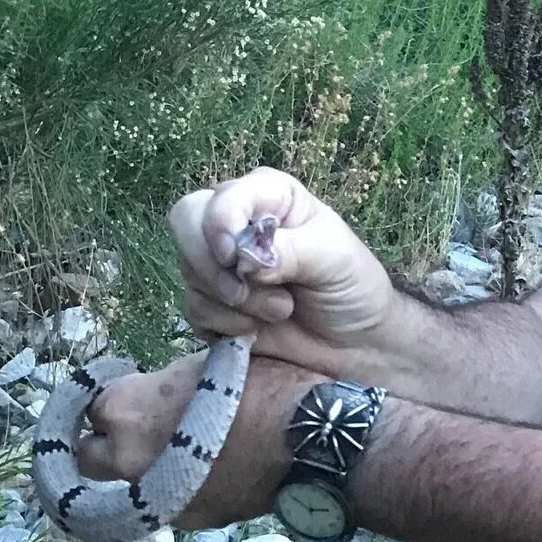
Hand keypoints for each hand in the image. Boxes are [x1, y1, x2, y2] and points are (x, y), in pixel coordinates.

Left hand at [76, 351, 322, 528]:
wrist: (310, 441)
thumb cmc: (265, 386)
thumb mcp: (210, 363)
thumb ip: (169, 385)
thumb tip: (160, 396)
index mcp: (128, 408)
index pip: (93, 403)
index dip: (112, 394)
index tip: (133, 390)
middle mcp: (127, 456)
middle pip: (88, 455)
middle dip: (106, 442)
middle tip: (137, 427)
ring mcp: (153, 494)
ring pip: (123, 485)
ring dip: (138, 467)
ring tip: (171, 451)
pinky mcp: (183, 519)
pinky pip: (162, 501)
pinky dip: (174, 487)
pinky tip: (205, 472)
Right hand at [169, 166, 394, 372]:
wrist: (355, 344)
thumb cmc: (353, 287)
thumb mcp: (335, 259)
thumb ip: (292, 250)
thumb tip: (246, 257)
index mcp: (270, 196)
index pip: (222, 196)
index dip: (219, 224)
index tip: (235, 259)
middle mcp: (239, 222)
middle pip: (186, 222)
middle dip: (212, 264)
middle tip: (246, 290)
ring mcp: (222, 263)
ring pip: (190, 271)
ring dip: (233, 302)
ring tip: (280, 310)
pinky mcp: (213, 303)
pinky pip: (192, 308)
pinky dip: (223, 324)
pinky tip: (257, 329)